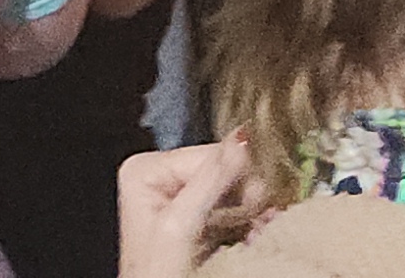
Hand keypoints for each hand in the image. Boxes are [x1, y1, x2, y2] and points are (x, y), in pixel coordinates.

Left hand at [117, 137, 253, 277]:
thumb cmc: (155, 276)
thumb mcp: (180, 225)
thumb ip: (210, 180)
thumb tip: (241, 140)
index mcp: (145, 170)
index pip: (206, 153)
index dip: (235, 173)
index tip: (257, 195)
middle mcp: (160, 178)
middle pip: (220, 170)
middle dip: (244, 193)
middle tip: (258, 214)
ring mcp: (180, 199)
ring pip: (230, 190)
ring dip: (250, 209)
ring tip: (259, 225)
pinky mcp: (197, 220)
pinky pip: (231, 208)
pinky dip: (247, 221)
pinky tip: (254, 231)